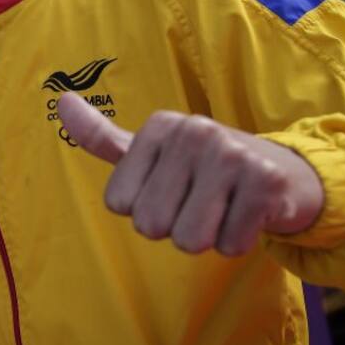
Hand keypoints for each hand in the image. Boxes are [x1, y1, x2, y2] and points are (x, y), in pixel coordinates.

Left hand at [56, 92, 324, 256]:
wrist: (284, 172)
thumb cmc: (204, 168)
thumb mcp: (151, 151)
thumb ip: (103, 137)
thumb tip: (61, 100)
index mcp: (160, 126)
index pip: (120, 205)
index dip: (145, 210)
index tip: (173, 189)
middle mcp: (194, 131)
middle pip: (152, 225)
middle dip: (175, 228)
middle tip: (200, 203)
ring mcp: (231, 153)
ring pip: (189, 239)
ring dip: (207, 237)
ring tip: (223, 209)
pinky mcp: (266, 182)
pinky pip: (228, 245)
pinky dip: (237, 242)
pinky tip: (248, 215)